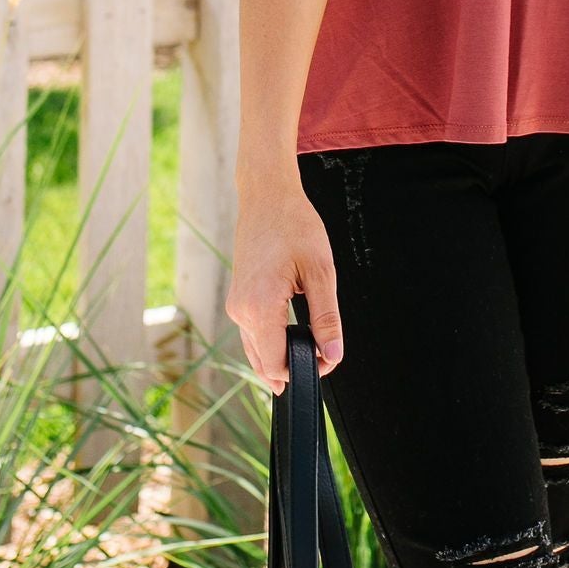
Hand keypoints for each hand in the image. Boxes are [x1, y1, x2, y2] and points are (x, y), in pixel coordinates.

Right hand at [226, 178, 343, 391]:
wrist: (266, 197)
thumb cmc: (294, 225)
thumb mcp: (321, 272)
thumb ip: (327, 318)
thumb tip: (332, 355)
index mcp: (260, 306)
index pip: (277, 364)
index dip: (306, 370)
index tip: (328, 359)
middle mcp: (241, 311)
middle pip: (265, 364)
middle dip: (294, 366)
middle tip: (325, 352)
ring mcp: (236, 306)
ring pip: (257, 352)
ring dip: (281, 356)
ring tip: (312, 343)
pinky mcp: (237, 300)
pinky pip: (252, 335)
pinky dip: (271, 343)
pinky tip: (291, 336)